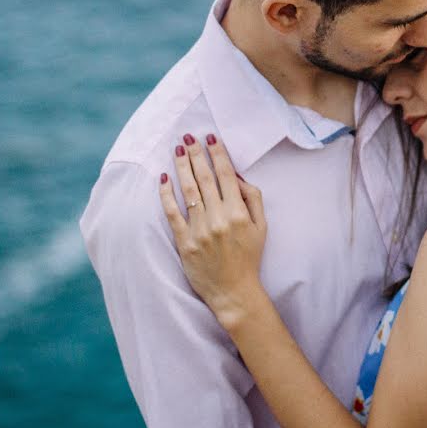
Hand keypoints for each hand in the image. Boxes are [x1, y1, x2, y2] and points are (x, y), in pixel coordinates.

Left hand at [159, 133, 267, 327]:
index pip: (225, 175)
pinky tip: (164, 178)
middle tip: (189, 136)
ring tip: (177, 149)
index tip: (210, 138)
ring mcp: (199, 230)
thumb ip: (252, 198)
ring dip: (182, 167)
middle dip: (196, 154)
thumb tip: (237, 176)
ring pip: (188, 191)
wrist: (233, 290)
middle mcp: (218, 218)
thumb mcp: (262, 226)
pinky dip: (166, 194)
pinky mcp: (183, 242)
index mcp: (238, 212)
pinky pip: (172, 213)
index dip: (217, 154)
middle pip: (204, 178)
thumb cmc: (249, 257)